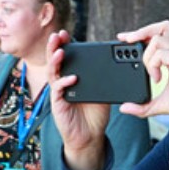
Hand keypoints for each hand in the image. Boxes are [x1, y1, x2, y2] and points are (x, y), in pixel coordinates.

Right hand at [46, 30, 110, 169]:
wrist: (89, 136)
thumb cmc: (95, 114)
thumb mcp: (103, 92)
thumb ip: (103, 78)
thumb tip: (114, 64)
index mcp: (73, 76)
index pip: (68, 57)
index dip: (65, 44)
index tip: (66, 33)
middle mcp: (63, 81)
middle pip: (55, 61)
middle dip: (55, 46)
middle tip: (57, 35)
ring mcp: (59, 92)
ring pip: (53, 72)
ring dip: (55, 61)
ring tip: (60, 51)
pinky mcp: (58, 104)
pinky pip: (59, 90)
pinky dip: (65, 82)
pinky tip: (72, 78)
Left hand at [115, 21, 168, 129]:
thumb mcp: (162, 104)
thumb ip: (144, 105)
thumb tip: (125, 108)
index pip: (160, 34)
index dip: (142, 33)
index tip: (125, 39)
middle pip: (162, 26)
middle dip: (142, 31)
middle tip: (127, 42)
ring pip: (158, 38)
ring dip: (147, 56)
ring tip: (151, 74)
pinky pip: (162, 53)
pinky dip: (153, 64)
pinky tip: (157, 78)